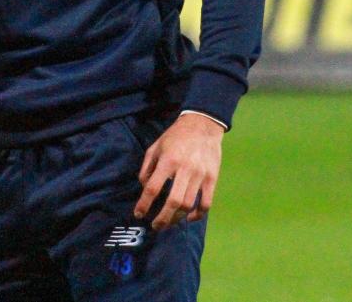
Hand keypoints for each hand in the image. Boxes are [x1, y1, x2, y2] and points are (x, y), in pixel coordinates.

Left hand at [133, 112, 223, 230]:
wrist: (202, 125)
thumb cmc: (175, 137)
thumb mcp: (155, 147)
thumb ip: (147, 168)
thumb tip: (144, 189)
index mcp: (168, 160)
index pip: (152, 188)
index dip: (144, 204)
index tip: (138, 214)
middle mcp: (184, 169)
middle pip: (173, 202)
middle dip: (162, 218)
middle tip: (155, 226)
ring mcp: (200, 175)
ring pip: (188, 205)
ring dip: (177, 218)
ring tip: (169, 223)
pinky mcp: (212, 178)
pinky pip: (206, 203)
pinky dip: (197, 215)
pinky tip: (188, 217)